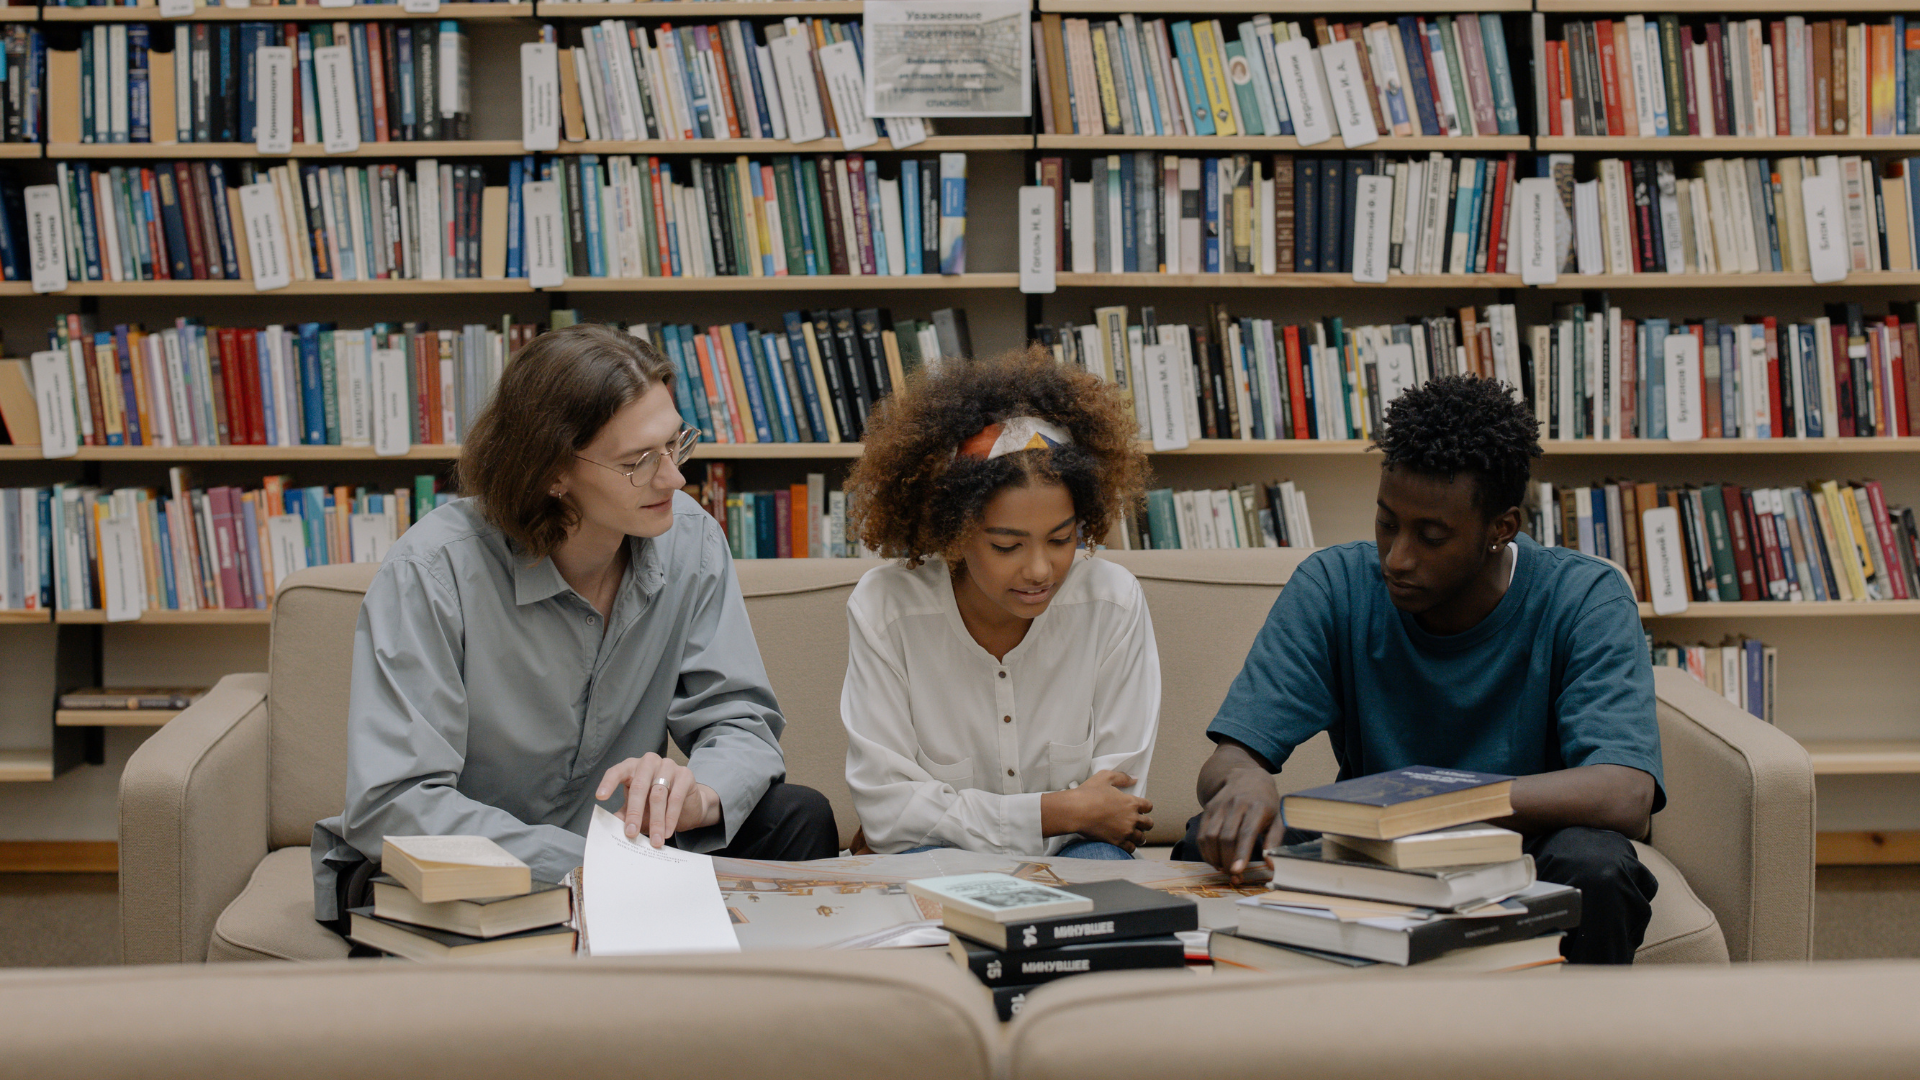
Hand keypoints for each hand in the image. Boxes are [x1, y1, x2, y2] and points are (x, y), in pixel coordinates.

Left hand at [595, 753, 718, 847]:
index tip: (600, 797)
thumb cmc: (655, 804)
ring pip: (658, 794)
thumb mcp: (636, 808)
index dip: (608, 783)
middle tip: (631, 833)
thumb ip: (623, 815)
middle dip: (635, 813)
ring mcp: (668, 766)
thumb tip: (608, 829)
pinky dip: (671, 817)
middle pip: (639, 786)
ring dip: (656, 821)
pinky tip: (667, 831)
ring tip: (655, 840)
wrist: (687, 804)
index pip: (617, 771)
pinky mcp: (685, 774)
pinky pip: (676, 797)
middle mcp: (649, 762)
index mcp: (632, 767)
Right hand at [1064, 770, 1153, 851]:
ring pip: (1141, 838)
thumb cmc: (1089, 793)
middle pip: (1148, 824)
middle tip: (1140, 823)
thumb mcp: (1105, 777)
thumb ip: (1122, 777)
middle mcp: (1132, 818)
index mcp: (1131, 802)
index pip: (1148, 806)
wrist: (1076, 811)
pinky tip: (1127, 844)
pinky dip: (1131, 846)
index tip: (1141, 808)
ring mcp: (1125, 831)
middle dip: (1145, 823)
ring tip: (1135, 835)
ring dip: (1139, 836)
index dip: (1145, 807)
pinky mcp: (1117, 842)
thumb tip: (1134, 779)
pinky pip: (1131, 848)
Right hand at [1195, 766, 1282, 882]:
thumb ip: (1274, 841)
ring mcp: (1220, 806)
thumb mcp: (1277, 818)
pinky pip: (1202, 833)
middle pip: (1226, 837)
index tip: (1237, 871)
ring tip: (1223, 869)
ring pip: (1210, 836)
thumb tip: (1270, 864)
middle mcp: (1236, 804)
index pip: (1246, 833)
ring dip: (1214, 857)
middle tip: (1233, 877)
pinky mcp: (1208, 808)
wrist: (1247, 776)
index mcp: (1257, 807)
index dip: (1240, 853)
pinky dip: (1205, 850)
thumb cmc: (1266, 802)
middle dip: (1227, 860)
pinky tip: (1214, 859)